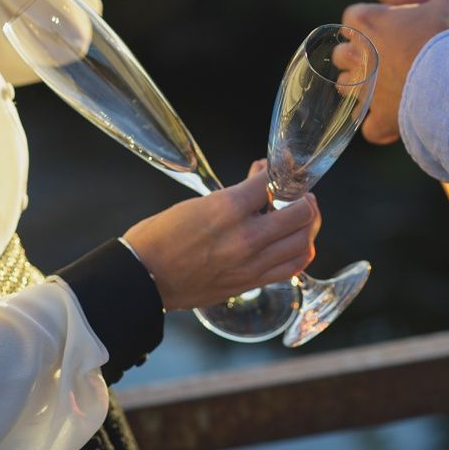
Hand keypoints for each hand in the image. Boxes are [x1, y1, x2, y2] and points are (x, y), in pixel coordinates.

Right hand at [124, 161, 320, 311]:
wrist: (142, 279)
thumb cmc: (158, 239)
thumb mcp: (194, 204)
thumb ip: (232, 194)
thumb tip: (259, 178)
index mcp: (226, 208)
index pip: (273, 182)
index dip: (282, 170)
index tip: (283, 167)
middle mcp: (245, 237)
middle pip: (300, 212)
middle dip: (302, 197)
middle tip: (295, 194)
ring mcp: (251, 263)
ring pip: (303, 241)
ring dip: (306, 225)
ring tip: (299, 218)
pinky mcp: (250, 282)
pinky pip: (292, 267)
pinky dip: (300, 252)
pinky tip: (293, 244)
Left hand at [340, 0, 448, 143]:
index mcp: (368, 23)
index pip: (353, 16)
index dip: (370, 20)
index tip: (391, 25)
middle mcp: (358, 57)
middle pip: (342, 54)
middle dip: (359, 54)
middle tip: (388, 55)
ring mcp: (366, 90)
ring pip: (346, 88)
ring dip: (362, 87)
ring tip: (388, 86)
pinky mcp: (382, 118)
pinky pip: (370, 128)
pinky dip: (379, 126)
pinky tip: (393, 120)